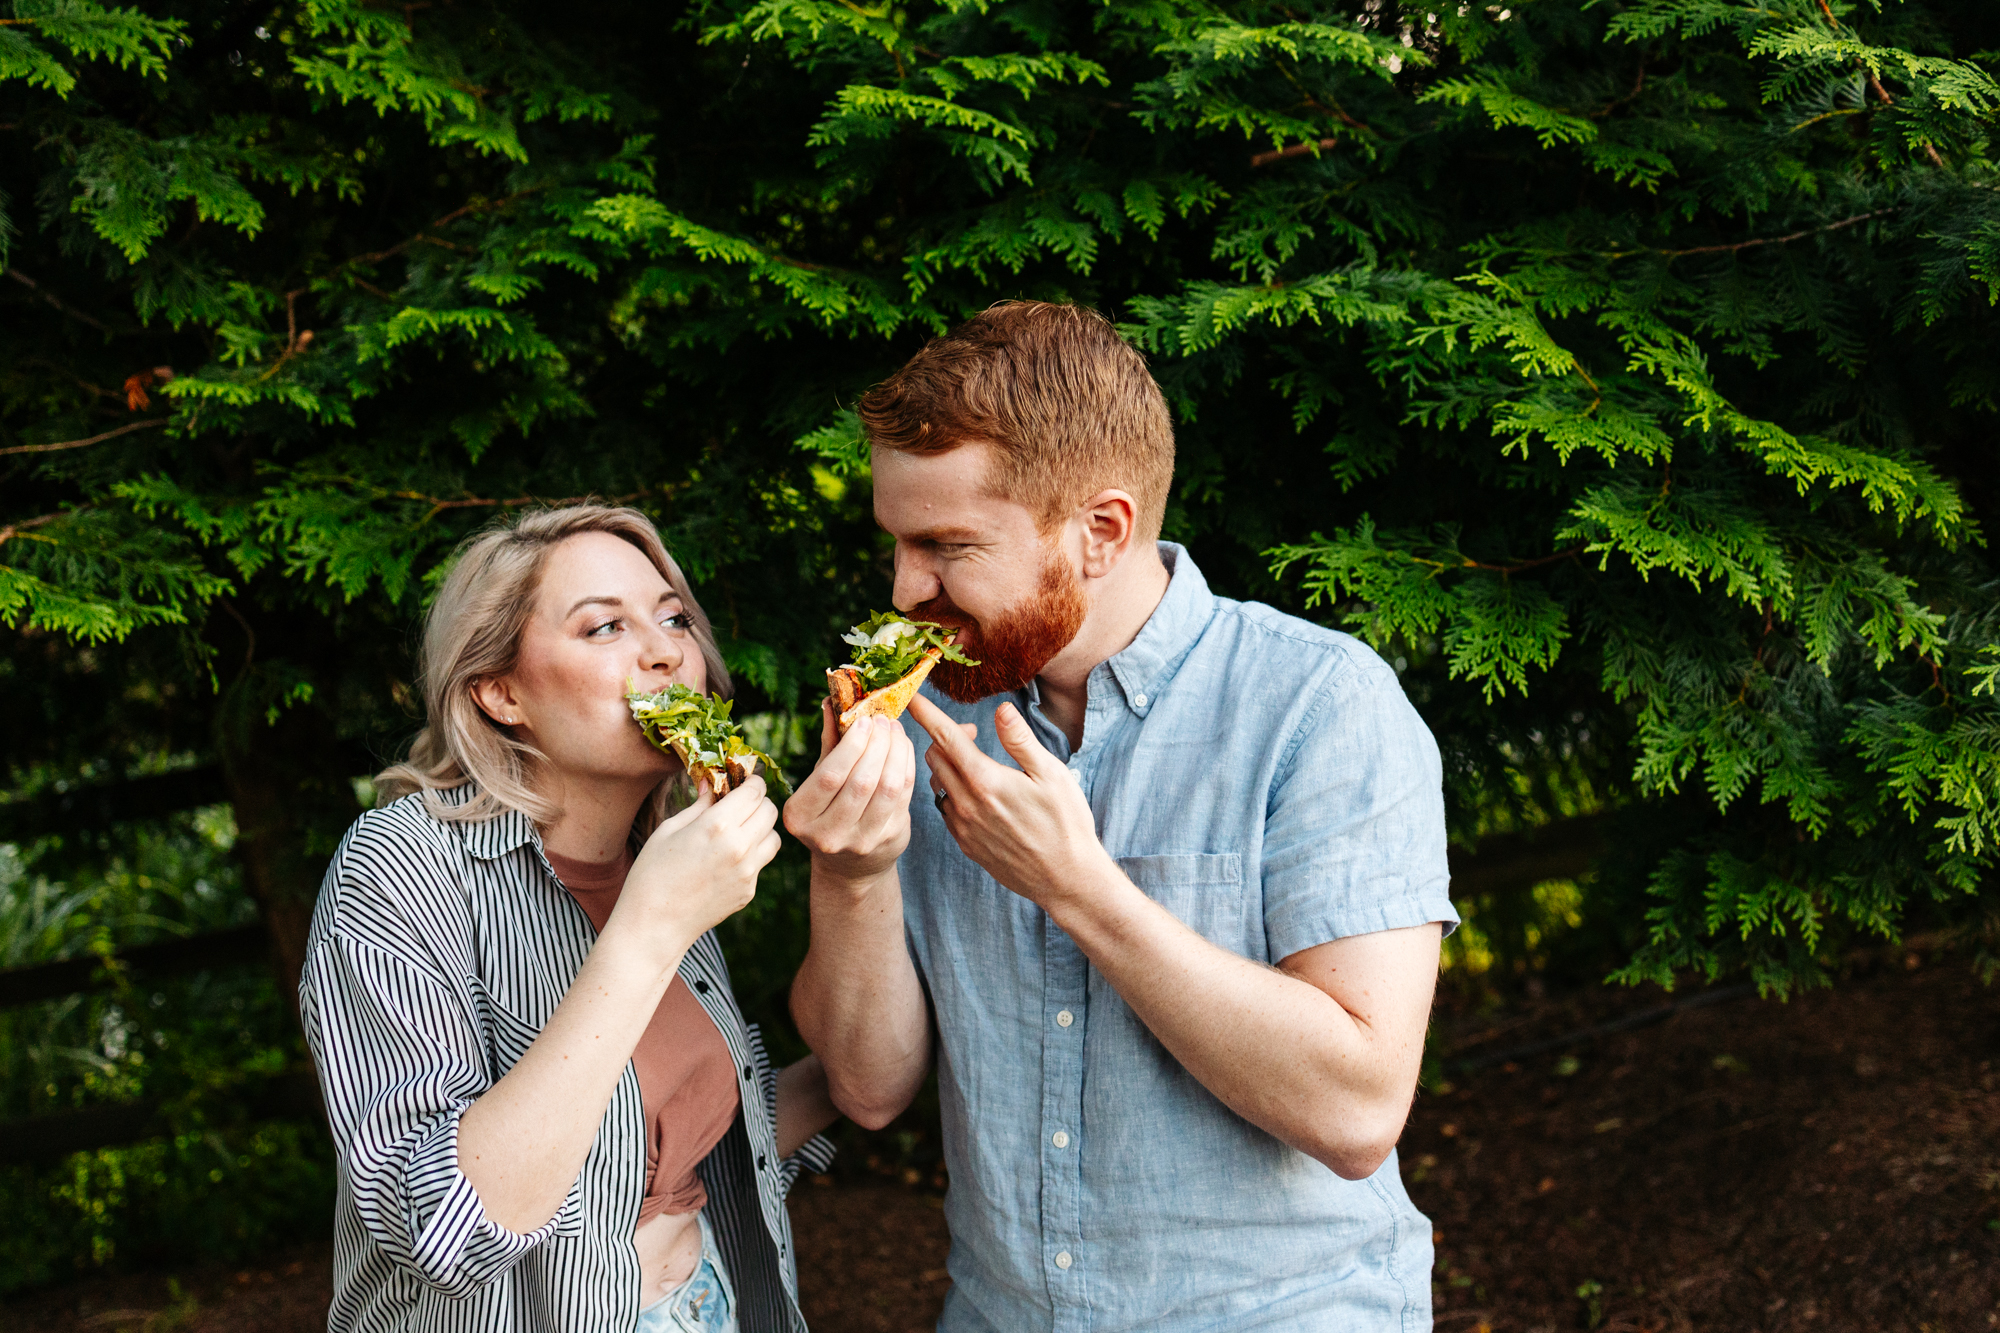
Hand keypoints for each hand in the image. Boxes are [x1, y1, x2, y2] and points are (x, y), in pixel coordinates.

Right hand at [614, 778, 780, 954]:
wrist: (653, 924)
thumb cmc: (652, 873)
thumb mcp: (670, 829)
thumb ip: (699, 805)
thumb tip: (714, 784)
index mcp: (717, 825)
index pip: (755, 791)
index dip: (751, 782)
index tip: (743, 782)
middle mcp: (739, 847)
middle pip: (770, 810)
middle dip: (758, 802)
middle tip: (740, 806)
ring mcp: (748, 872)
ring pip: (774, 837)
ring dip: (761, 829)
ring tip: (737, 832)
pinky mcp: (749, 891)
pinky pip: (761, 863)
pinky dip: (752, 855)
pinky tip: (727, 860)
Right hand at [783, 705, 914, 885]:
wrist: (849, 864)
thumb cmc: (830, 809)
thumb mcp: (819, 779)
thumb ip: (828, 743)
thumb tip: (831, 702)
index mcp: (800, 816)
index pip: (830, 774)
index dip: (852, 744)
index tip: (865, 720)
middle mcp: (827, 834)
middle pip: (861, 780)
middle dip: (878, 743)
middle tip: (884, 720)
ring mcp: (861, 841)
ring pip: (887, 787)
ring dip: (896, 751)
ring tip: (895, 730)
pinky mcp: (890, 840)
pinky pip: (904, 795)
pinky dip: (907, 765)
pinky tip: (903, 748)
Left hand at [907, 695, 1110, 910]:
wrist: (1066, 879)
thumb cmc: (1066, 823)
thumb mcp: (1052, 774)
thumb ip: (1020, 741)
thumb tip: (1000, 710)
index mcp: (986, 781)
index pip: (945, 737)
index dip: (925, 713)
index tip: (910, 697)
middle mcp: (966, 804)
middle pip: (934, 757)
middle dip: (946, 737)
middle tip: (973, 733)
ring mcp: (963, 827)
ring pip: (936, 783)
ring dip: (946, 765)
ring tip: (976, 764)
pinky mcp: (965, 844)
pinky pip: (945, 808)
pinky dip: (951, 792)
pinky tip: (976, 793)